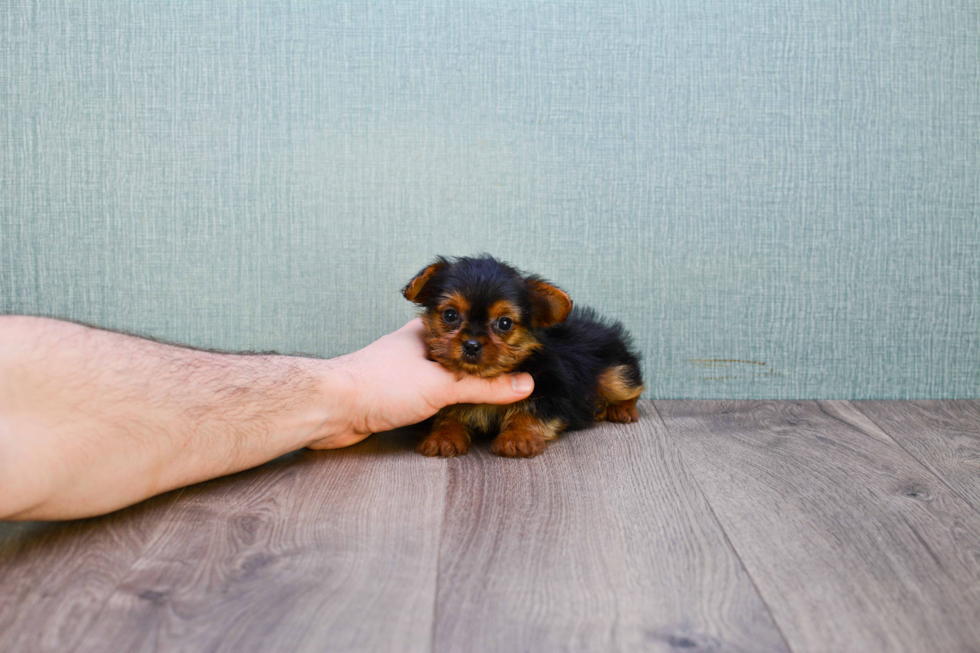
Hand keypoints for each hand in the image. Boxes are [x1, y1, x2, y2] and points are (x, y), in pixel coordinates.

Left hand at [309, 319, 533, 448]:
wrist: (330, 408)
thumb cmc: (379, 386)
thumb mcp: (443, 386)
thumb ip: (487, 387)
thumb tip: (526, 384)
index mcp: (425, 331)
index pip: (468, 327)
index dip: (490, 337)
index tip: (513, 349)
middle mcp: (413, 346)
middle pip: (456, 352)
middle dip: (477, 365)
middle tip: (503, 378)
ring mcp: (400, 370)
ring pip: (439, 374)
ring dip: (457, 386)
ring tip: (483, 399)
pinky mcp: (390, 394)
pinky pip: (425, 394)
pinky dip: (441, 403)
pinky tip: (451, 414)